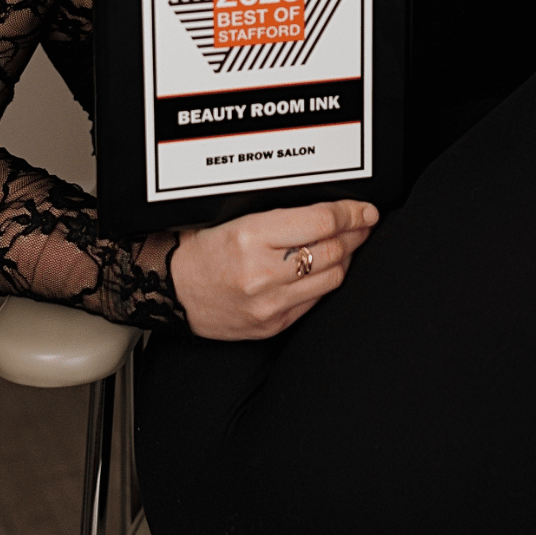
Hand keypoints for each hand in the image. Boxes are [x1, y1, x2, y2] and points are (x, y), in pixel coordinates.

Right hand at [170, 199, 378, 340]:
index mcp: (250, 236)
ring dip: (347, 258)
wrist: (171, 290)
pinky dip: (326, 281)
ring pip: (331, 278)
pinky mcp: (272, 325)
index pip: (321, 221)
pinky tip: (325, 269)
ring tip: (348, 244)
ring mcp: (268, 304)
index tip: (364, 209)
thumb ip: (282, 215)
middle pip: (332, 250)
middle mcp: (261, 273)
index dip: (351, 213)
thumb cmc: (202, 248)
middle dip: (355, 234)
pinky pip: (314, 301)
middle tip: (362, 223)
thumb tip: (329, 210)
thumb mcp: (236, 217)